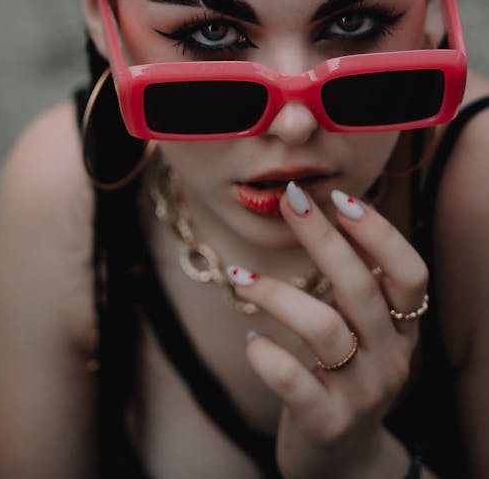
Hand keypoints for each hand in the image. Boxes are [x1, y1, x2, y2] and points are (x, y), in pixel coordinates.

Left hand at [227, 183, 427, 478]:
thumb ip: (353, 283)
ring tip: (241, 277)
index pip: (410, 273)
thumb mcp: (361, 329)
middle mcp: (392, 357)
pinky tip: (250, 338)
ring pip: (323, 328)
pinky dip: (264, 352)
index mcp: (403, 327)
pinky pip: (292, 380)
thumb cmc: (344, 373)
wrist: (342, 457)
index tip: (341, 197)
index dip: (381, 233)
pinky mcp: (327, 422)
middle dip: (323, 238)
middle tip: (290, 202)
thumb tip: (320, 212)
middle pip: (361, 287)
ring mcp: (362, 393)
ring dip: (276, 293)